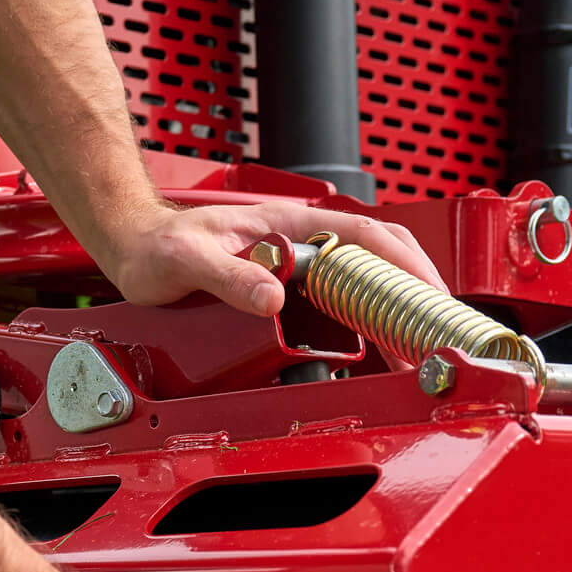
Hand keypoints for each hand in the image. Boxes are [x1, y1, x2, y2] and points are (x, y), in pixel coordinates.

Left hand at [96, 200, 447, 316]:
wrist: (134, 246)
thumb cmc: (158, 246)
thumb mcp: (187, 261)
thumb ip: (230, 276)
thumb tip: (273, 297)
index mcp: (290, 224)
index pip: (368, 237)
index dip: (406, 266)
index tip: (430, 296)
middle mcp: (302, 241)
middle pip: (380, 259)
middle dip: (416, 292)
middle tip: (437, 333)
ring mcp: (298, 263)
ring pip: (365, 280)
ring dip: (394, 309)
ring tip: (416, 346)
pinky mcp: (288, 285)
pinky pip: (340, 299)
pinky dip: (366, 321)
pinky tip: (376, 346)